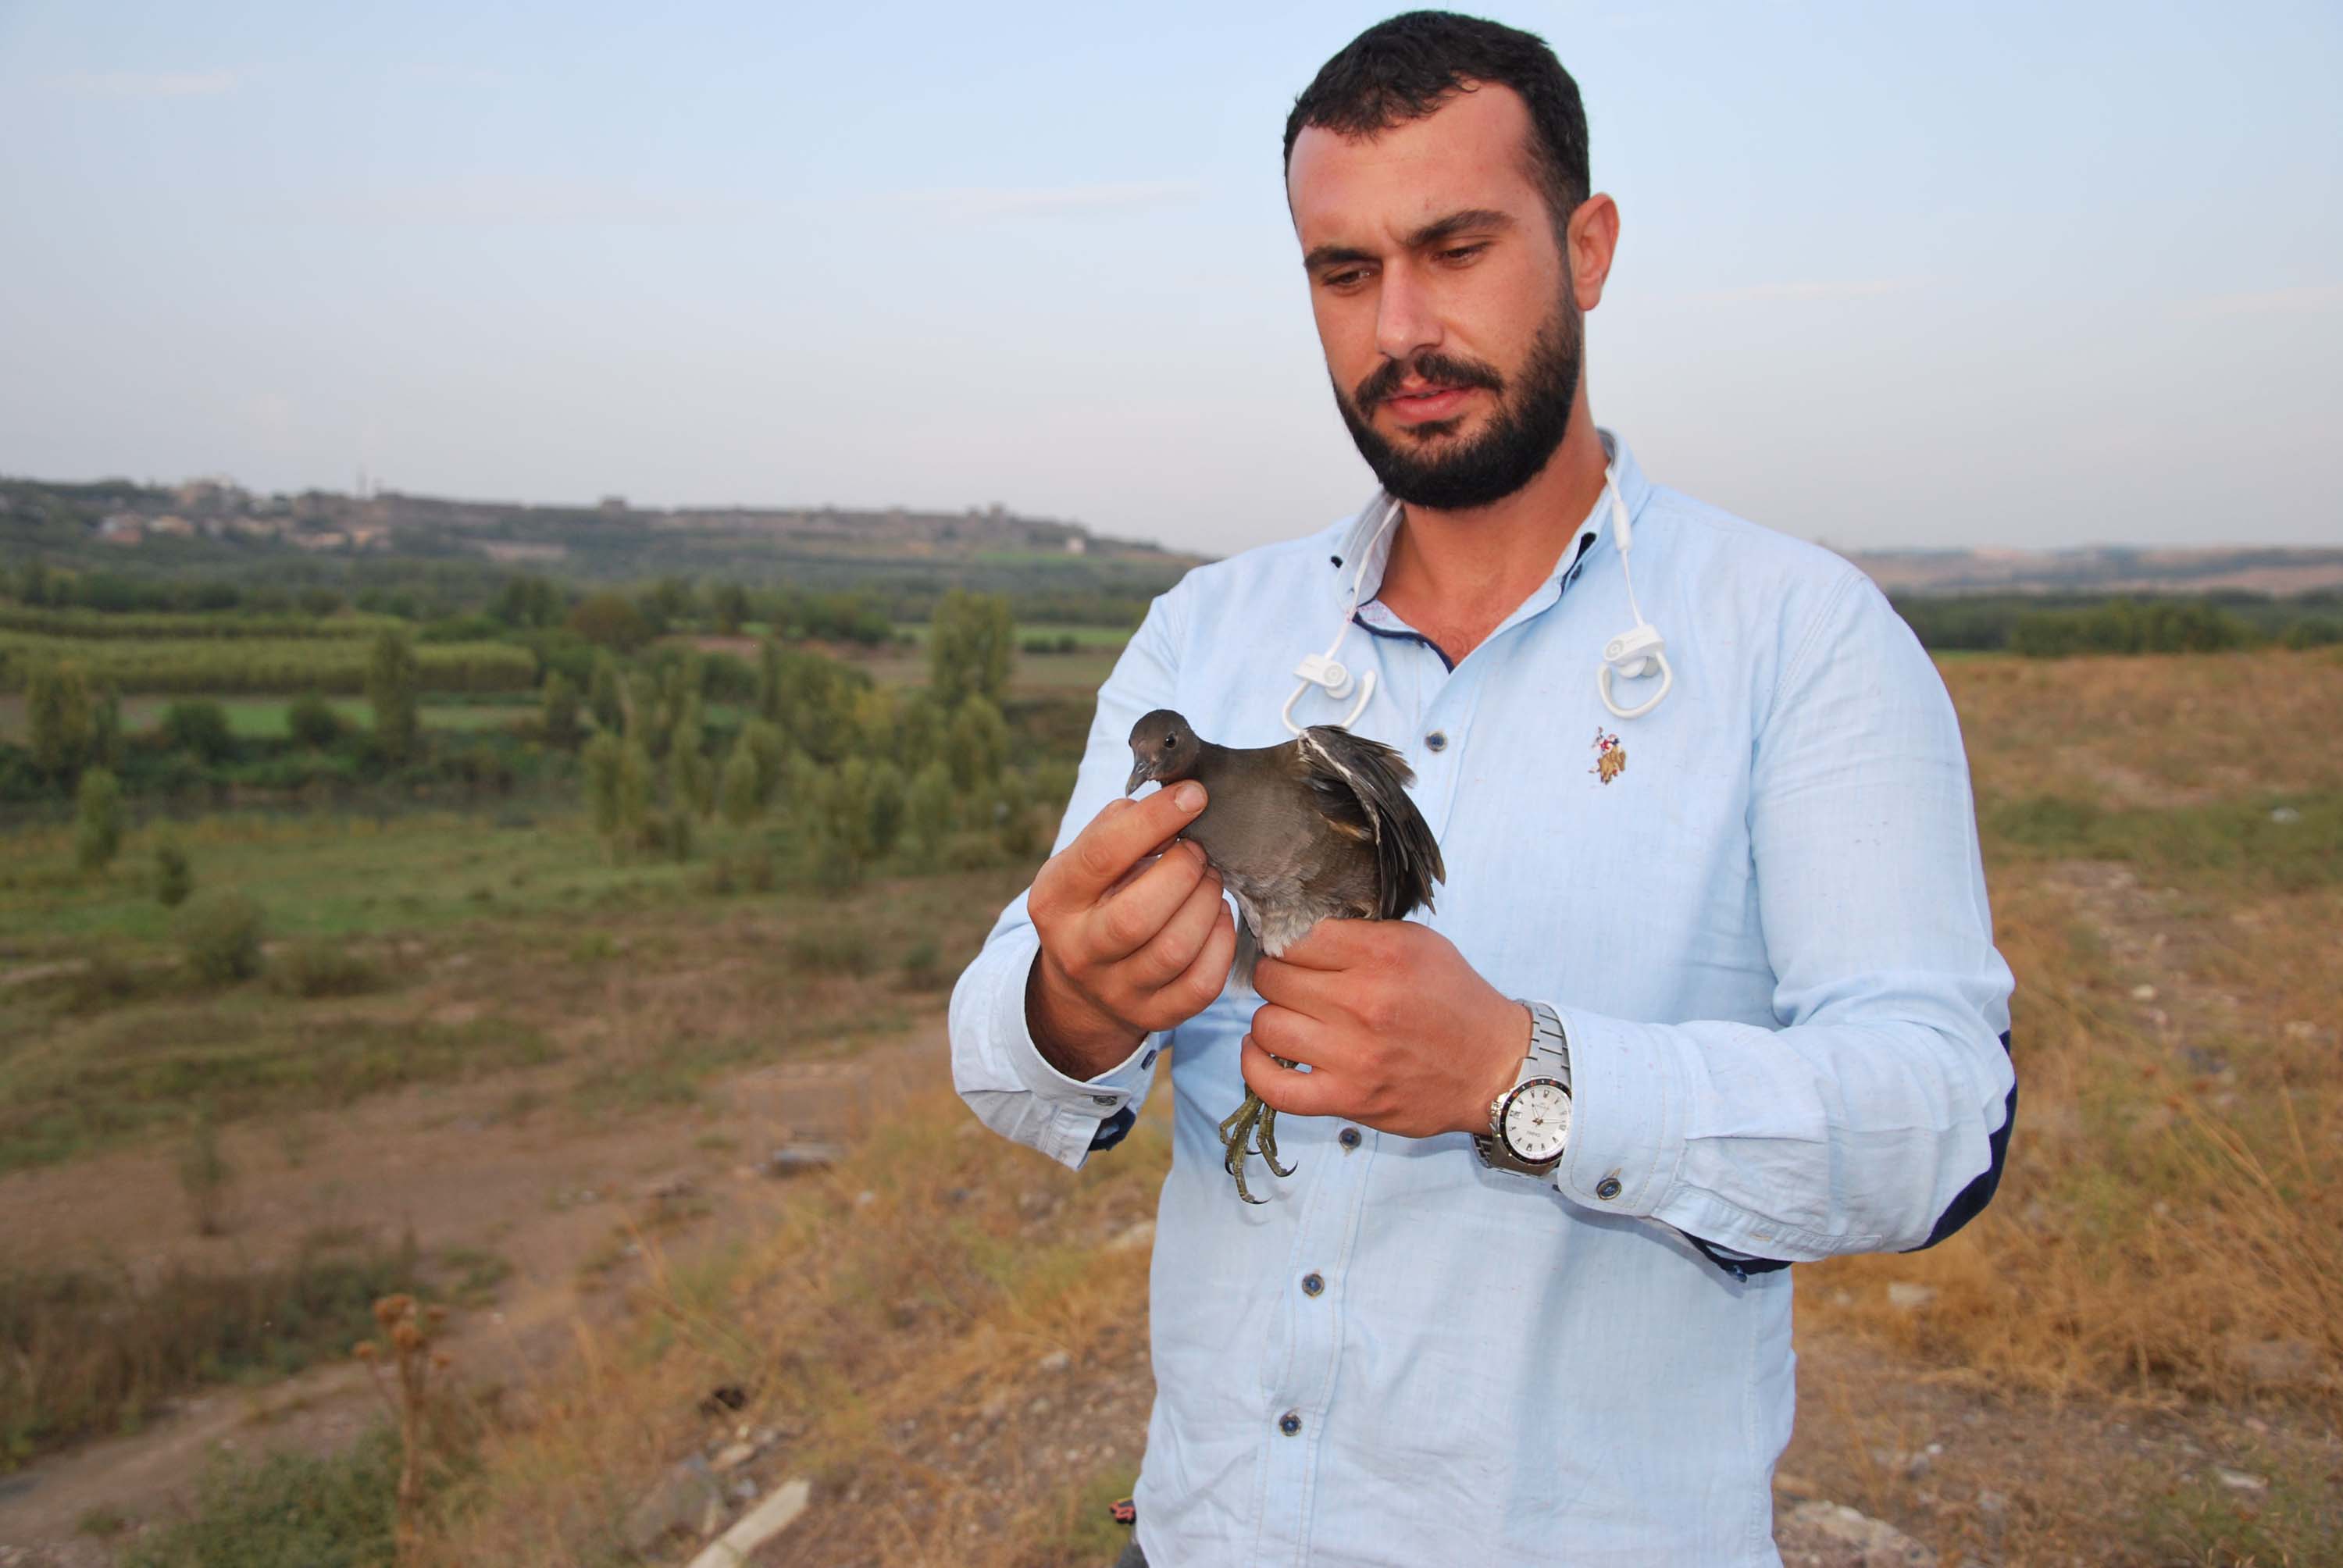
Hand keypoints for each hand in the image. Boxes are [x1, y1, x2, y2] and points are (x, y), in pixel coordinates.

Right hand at [1026, 783, 1237, 1077]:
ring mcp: (1116, 990)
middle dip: (1183, 872)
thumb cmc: (1094, 902)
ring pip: (1174, 951)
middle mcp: (1079, 950)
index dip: (1155, 820)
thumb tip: (1171, 802)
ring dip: (1206, 904)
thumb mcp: (1084, 862)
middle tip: (1199, 852)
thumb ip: (1118, 828)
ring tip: (1210, 882)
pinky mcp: (1152, 1016)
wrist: (1081, 987)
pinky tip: (1217, 919)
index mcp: (1056, 900)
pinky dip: (1221, 943)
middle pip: (1138, 914)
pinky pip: (1201, 984)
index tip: (1194, 795)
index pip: (1103, 854)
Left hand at [1245, 920, 1526, 1138]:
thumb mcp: (1420, 944)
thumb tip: (1300, 930)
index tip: (1294, 954)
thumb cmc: (1455, 1001)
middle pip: (1273, 979)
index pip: (1295, 937)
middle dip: (1277, 979)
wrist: (1494, 1068)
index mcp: (1382, 955)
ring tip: (1291, 1019)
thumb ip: (1362, 933)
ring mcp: (1353, 1054)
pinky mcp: (1349, 1098)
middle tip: (1294, 987)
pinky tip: (1260, 1052)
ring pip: (1266, 1025)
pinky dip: (1255, 1068)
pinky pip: (1273, 1086)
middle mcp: (1364, 1002)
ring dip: (1272, 1021)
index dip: (1286, 943)